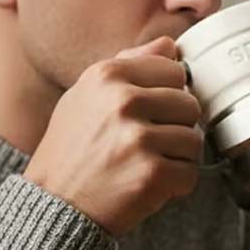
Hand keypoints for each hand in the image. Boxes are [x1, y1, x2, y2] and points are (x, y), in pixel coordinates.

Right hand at [23, 36, 202, 236]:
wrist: (55, 204)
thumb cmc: (73, 150)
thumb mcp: (87, 95)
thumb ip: (129, 65)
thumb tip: (170, 45)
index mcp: (108, 76)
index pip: (175, 71)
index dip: (170, 96)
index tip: (153, 114)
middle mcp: (123, 102)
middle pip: (191, 106)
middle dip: (177, 128)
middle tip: (151, 145)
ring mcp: (138, 139)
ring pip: (194, 141)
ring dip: (179, 158)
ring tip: (148, 165)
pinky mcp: (152, 174)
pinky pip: (191, 174)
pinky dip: (177, 185)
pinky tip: (151, 185)